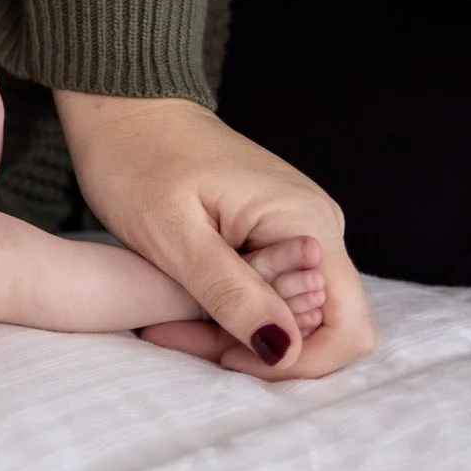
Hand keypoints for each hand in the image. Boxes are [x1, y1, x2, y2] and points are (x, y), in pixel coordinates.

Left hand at [56, 91, 375, 379]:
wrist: (125, 108)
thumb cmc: (138, 159)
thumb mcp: (174, 234)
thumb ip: (231, 291)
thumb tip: (283, 351)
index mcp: (308, 224)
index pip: (346, 329)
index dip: (293, 361)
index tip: (222, 357)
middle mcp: (318, 228)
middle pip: (316, 326)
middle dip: (254, 349)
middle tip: (174, 332)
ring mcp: (298, 230)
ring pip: (288, 313)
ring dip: (235, 332)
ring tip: (167, 320)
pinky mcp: (273, 233)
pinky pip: (269, 291)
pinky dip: (230, 310)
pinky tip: (181, 302)